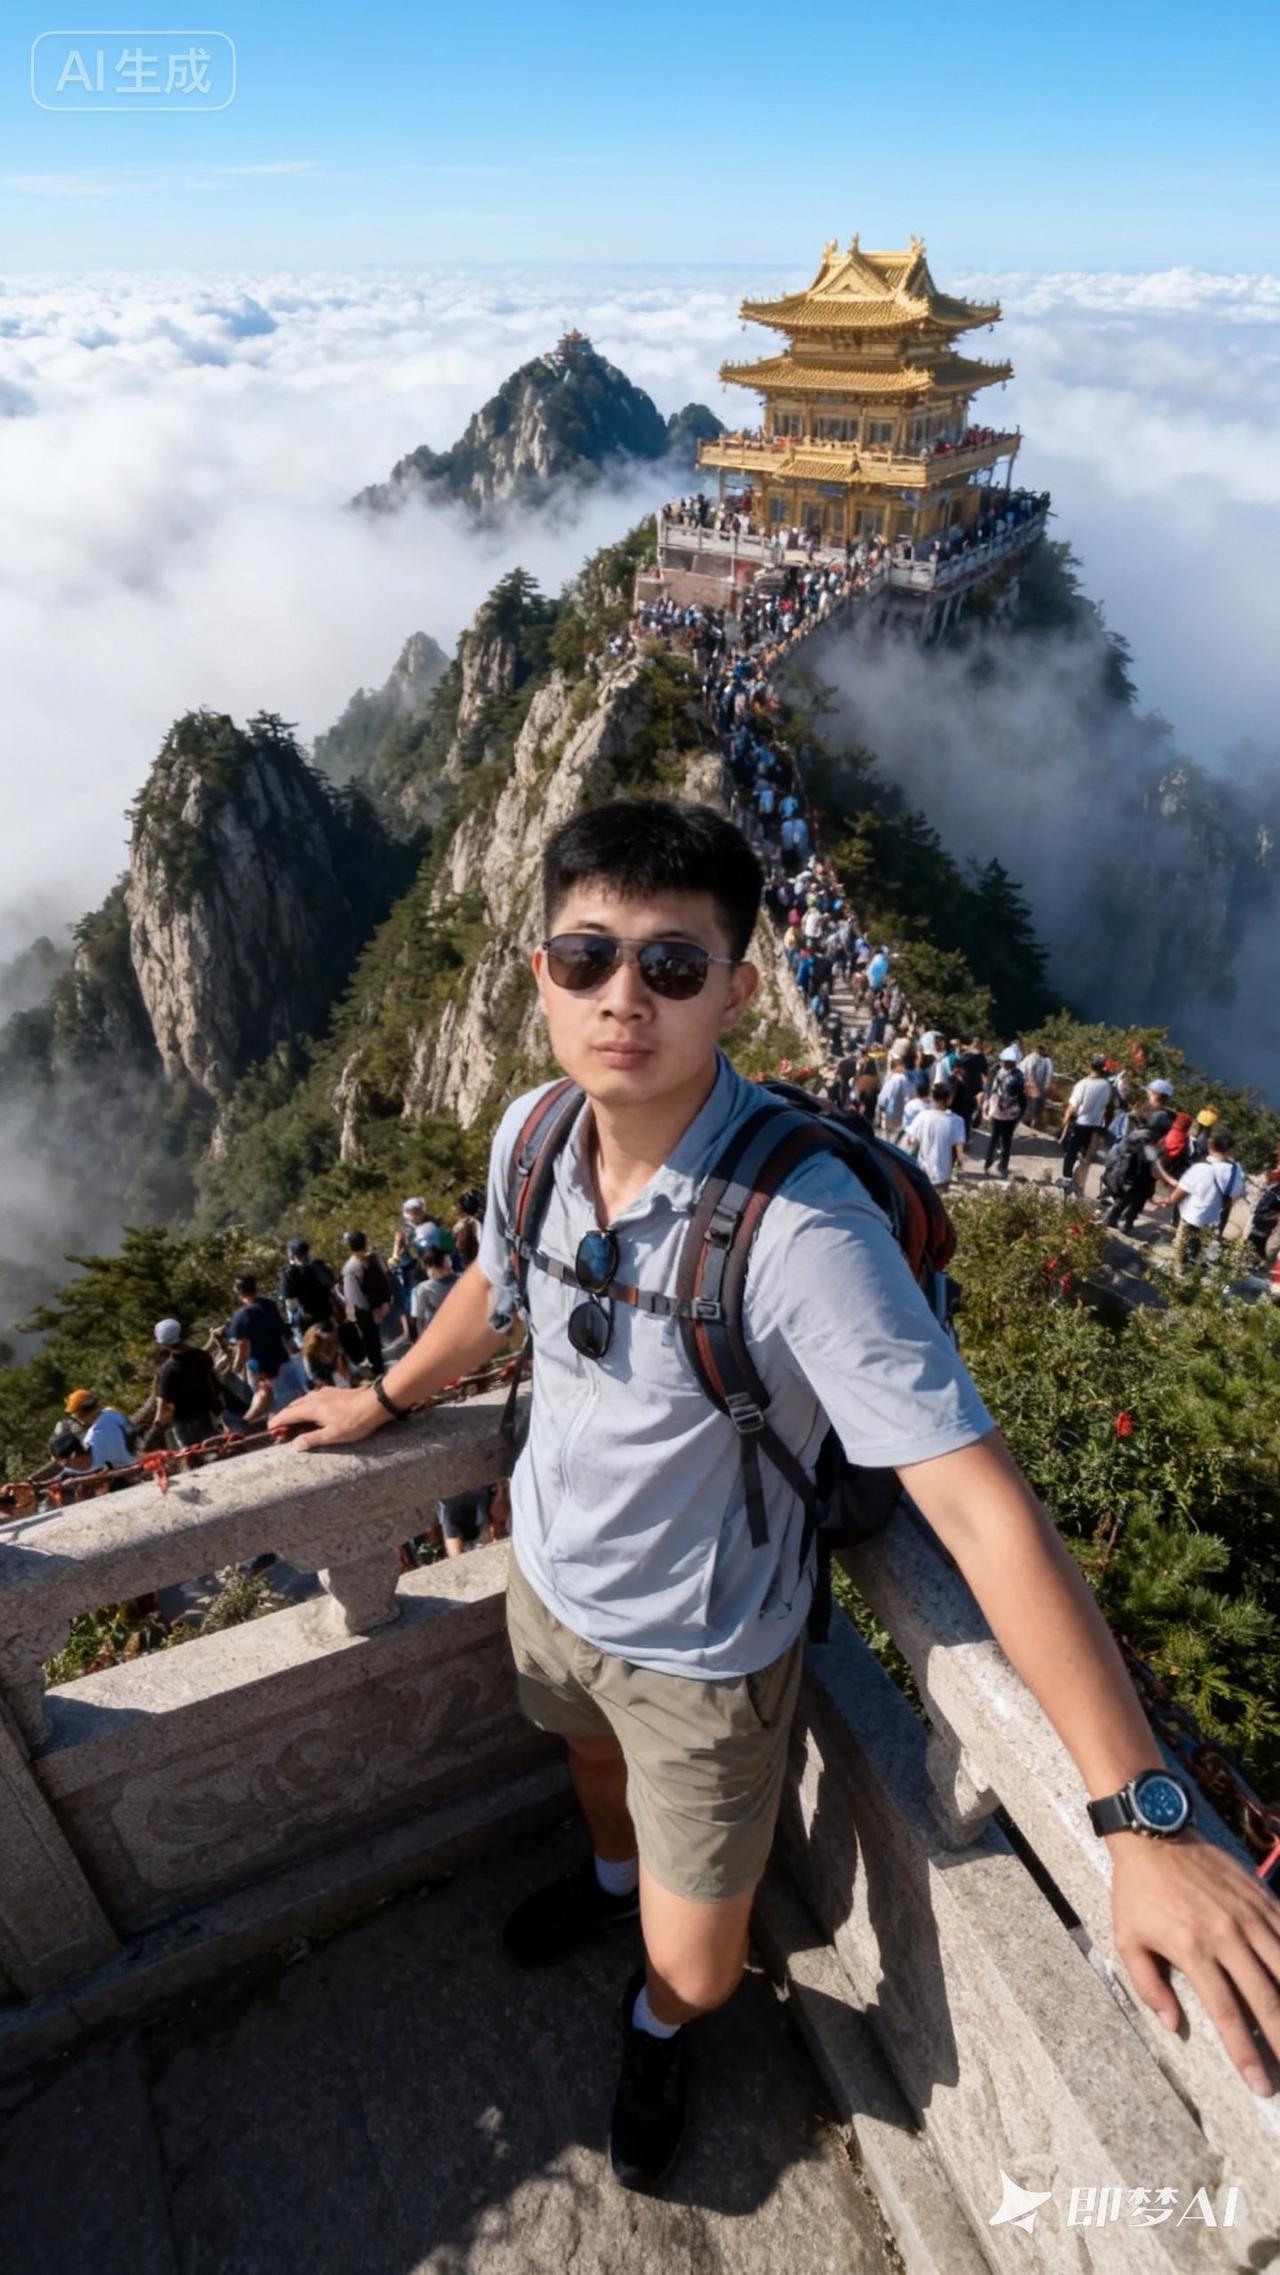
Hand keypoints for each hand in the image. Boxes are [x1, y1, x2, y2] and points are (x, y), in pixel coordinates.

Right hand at [267, 1386, 388, 1452]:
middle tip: (280, 1429)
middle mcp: (315, 1397)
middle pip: (293, 1406)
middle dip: (284, 1417)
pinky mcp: (333, 1391)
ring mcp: (324, 1392)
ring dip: (295, 1410)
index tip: (270, 1429)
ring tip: (294, 1421)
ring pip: (303, 1400)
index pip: (287, 1414)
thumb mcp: (333, 1436)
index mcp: (312, 1408)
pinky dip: (306, 1405)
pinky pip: (313, 1397)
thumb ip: (312, 1439)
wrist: (376, 1403)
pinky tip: (312, 1410)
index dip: (277, 1422)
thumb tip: (295, 1445)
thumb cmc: (355, 1422)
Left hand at [1110, 1832, 1279, 2093]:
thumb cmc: (1137, 1890)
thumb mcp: (1127, 1938)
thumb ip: (1148, 1985)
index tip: (1261, 2084)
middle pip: (1267, 1998)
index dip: (1246, 2054)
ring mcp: (1249, 1915)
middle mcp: (1228, 1936)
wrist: (1154, 1831)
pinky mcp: (1261, 1897)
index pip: (1229, 2014)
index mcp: (1195, 1951)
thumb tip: (1172, 2025)